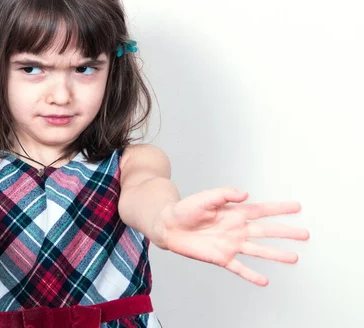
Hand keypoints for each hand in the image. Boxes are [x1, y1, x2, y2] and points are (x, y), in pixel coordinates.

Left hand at [154, 188, 309, 285]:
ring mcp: (230, 244)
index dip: (279, 208)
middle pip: (266, 231)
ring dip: (275, 254)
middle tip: (305, 234)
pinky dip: (251, 275)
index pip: (262, 210)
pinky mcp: (221, 257)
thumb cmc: (186, 209)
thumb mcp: (205, 196)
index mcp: (235, 212)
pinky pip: (239, 268)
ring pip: (258, 250)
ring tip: (294, 258)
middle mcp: (237, 229)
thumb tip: (245, 194)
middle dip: (286, 232)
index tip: (297, 207)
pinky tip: (264, 281)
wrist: (168, 225)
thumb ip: (225, 194)